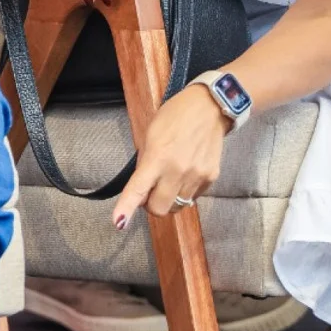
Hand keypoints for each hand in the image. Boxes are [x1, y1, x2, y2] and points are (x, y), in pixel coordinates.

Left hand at [112, 84, 229, 226]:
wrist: (210, 108)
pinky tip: (186, 173)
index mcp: (157, 157)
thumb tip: (141, 190)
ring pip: (177, 207)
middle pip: (159, 209)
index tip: (119, 223)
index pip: (138, 188)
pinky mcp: (211, 178)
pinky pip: (193, 198)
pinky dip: (184, 192)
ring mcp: (197, 176)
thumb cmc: (175, 117)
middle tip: (150, 190)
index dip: (127, 207)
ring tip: (170, 178)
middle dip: (151, 204)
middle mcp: (178, 170)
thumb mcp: (150, 135)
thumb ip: (145, 163)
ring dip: (169, 199)